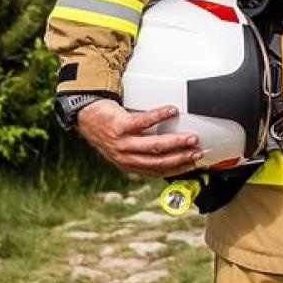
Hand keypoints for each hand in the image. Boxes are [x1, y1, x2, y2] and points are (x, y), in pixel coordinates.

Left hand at [77, 100, 201, 177]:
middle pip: (158, 160)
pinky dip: (160, 116)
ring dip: (175, 142)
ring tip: (191, 137)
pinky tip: (172, 111)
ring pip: (153, 145)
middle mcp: (125, 156)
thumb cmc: (107, 131)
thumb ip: (143, 153)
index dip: (178, 169)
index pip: (158, 171)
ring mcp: (122, 142)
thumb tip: (169, 151)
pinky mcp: (119, 125)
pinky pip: (143, 121)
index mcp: (129, 164)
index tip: (194, 163)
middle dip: (181, 157)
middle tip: (197, 151)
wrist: (85, 117)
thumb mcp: (124, 148)